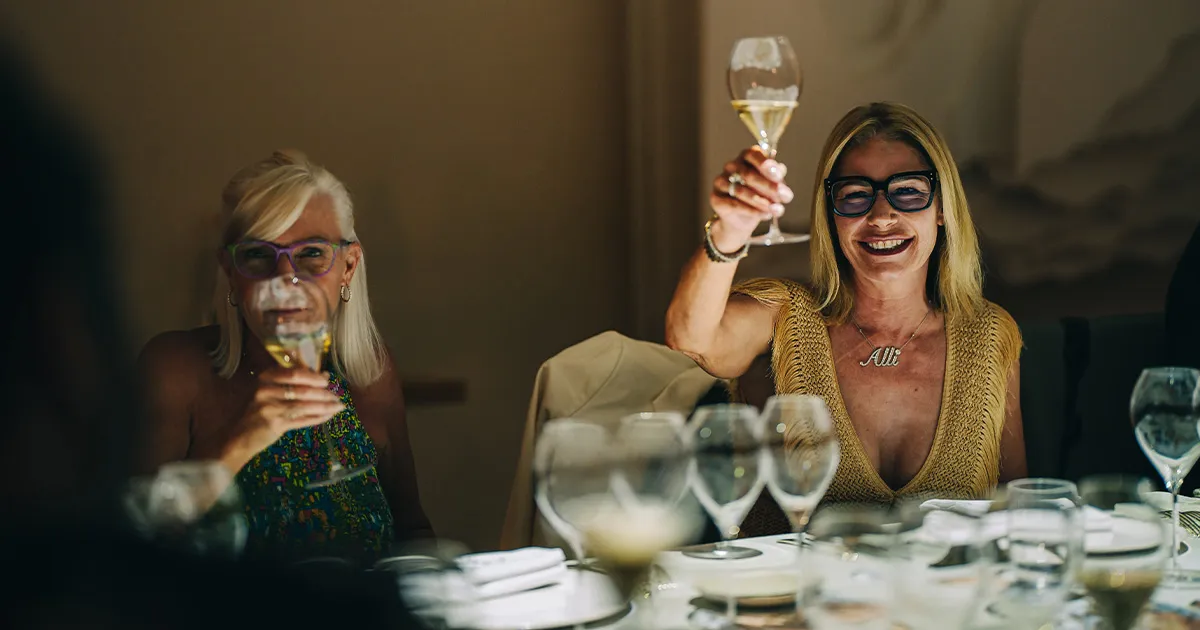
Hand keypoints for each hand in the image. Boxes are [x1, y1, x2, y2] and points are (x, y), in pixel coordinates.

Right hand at [223, 367, 344, 468]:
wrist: (239, 437)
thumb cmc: (258, 412)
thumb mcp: (269, 392)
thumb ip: (293, 383)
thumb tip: (324, 374)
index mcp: (265, 378)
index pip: (294, 373)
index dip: (314, 376)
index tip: (327, 379)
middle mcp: (266, 390)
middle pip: (302, 389)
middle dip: (323, 392)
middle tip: (336, 396)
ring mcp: (270, 408)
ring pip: (305, 405)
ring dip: (325, 406)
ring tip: (338, 406)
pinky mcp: (275, 424)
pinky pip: (303, 419)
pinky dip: (318, 417)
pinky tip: (328, 415)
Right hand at [707, 146, 793, 251]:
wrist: (743, 219)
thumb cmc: (760, 196)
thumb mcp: (773, 186)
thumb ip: (776, 178)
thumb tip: (781, 169)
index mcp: (746, 157)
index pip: (754, 155)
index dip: (766, 165)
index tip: (778, 176)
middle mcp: (731, 166)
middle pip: (748, 175)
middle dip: (769, 187)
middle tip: (785, 197)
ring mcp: (720, 181)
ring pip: (742, 191)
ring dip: (763, 202)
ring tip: (777, 210)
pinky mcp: (715, 198)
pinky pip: (734, 205)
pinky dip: (752, 211)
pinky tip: (765, 215)